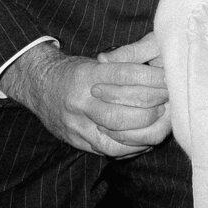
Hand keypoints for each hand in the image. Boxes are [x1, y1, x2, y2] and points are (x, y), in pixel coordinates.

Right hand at [0, 42, 169, 155]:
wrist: (38, 86)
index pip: (127, 76)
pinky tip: (146, 139)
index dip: (153, 79)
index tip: (169, 79)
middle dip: (153, 106)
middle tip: (169, 101)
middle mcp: (82, 100)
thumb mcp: (97, 58)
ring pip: (118, 133)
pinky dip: (132, 146)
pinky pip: (109, 149)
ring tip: (162, 120)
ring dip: (146, 128)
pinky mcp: (78, 140)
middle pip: (124, 109)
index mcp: (89, 74)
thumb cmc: (76, 70)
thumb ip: (126, 59)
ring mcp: (78, 124)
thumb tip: (158, 62)